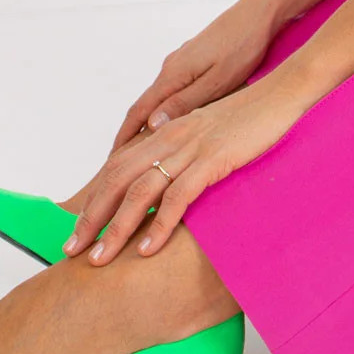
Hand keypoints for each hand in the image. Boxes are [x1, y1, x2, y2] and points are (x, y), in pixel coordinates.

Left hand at [66, 70, 315, 264]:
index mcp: (165, 133)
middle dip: (90, 218)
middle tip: (71, 250)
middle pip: (115, 181)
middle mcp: (169, 138)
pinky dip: (159, 225)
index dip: (93, 199)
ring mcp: (189, 149)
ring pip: (139, 192)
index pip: (116, 168)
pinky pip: (178, 197)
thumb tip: (167, 179)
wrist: (282, 94)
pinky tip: (146, 250)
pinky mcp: (212, 159)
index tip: (78, 229)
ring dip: (115, 228)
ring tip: (99, 259)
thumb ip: (183, 152)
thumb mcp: (208, 134)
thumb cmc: (250, 118)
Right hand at [108, 0, 290, 152]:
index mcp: (173, 75)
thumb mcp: (217, 81)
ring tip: (146, 151)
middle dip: (131, 136)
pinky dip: (166, 109)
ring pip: (159, 98)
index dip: (124, 139)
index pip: (138, 112)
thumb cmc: (243, 47)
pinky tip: (174, 121)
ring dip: (149, 123)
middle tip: (124, 164)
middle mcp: (171, 68)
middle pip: (144, 106)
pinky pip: (173, 90)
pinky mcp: (194, 60)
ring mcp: (181, 62)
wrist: (258, 14)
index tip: (112, 162)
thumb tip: (152, 124)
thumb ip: (185, 103)